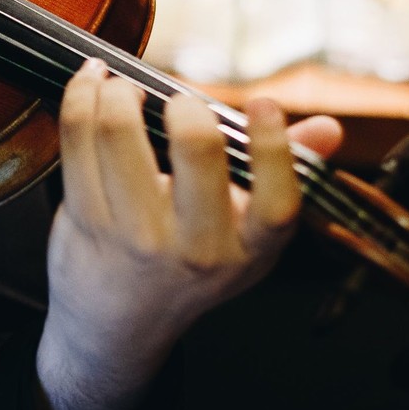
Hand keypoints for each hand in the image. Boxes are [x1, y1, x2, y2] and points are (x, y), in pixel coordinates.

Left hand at [36, 59, 341, 409]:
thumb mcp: (245, 236)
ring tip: (123, 86)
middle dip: (185, 105)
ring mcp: (135, 236)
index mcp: (248, 250)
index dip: (273, 145)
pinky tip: (92, 83)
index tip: (262, 103)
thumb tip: (330, 129)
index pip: (276, 201)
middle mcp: (195, 248)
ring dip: (120, 91)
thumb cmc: (190, 265)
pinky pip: (78, 138)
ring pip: (121, 132)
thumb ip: (284, 176)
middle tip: (176, 101)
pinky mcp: (85, 219)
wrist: (117, 326)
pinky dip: (82, 96)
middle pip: (197, 150)